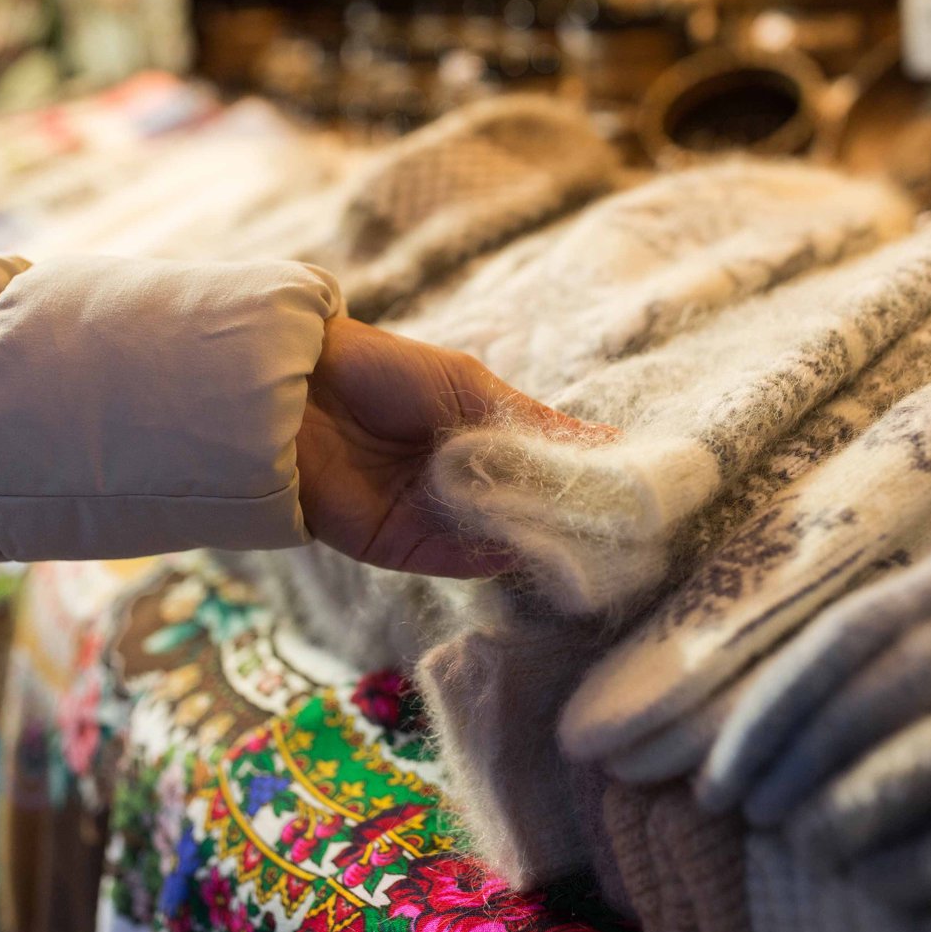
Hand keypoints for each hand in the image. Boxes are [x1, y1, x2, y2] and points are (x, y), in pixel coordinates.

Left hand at [295, 316, 606, 577]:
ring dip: (540, 537)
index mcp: (476, 439)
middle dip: (569, 517)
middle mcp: (461, 483)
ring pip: (500, 538)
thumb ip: (533, 423)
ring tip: (592, 535)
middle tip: (626, 525)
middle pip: (526, 510)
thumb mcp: (470, 387)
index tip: (633, 490)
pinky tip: (535, 543)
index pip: (542, 469)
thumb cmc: (383, 372)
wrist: (297, 393)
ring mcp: (435, 519)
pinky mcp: (406, 549)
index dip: (582, 480)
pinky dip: (498, 555)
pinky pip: (462, 559)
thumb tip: (608, 441)